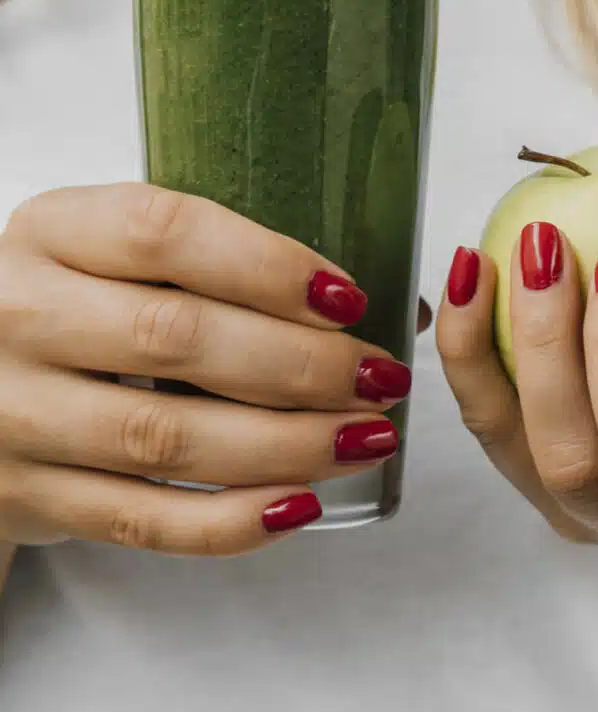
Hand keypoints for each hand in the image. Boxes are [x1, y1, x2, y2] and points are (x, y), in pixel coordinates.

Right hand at [0, 184, 413, 555]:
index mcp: (54, 230)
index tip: (348, 299)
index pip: (166, 233)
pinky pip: (140, 521)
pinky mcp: (26, 497)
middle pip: (176, 337)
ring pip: (165, 437)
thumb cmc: (83, 303)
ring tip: (367, 436)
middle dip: (301, 364)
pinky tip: (300, 504)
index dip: (268, 266)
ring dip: (286, 444)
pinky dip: (230, 521)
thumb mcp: (125, 258)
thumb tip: (404, 310)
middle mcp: (20, 314)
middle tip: (379, 377)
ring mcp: (14, 413)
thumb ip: (241, 269)